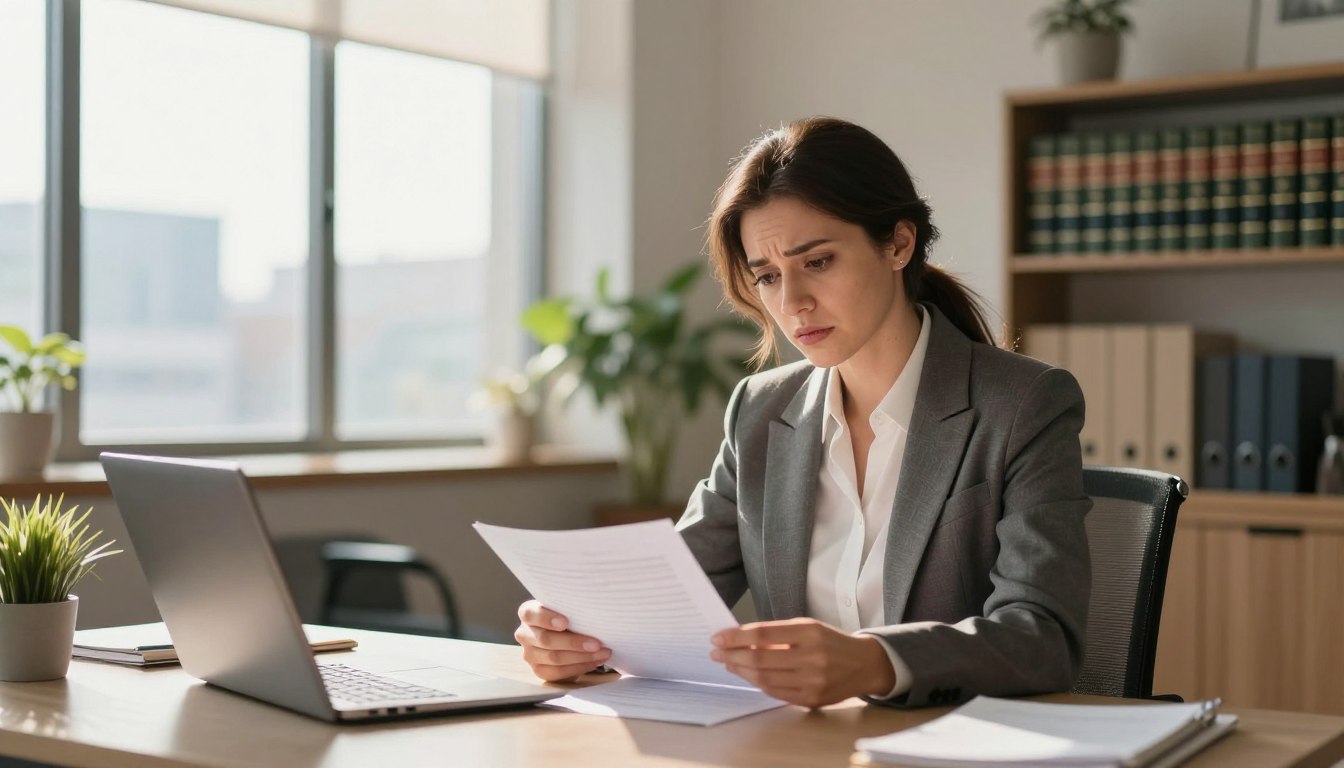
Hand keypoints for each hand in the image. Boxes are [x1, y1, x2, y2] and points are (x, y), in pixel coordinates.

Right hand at [514, 600, 611, 681]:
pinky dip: (579, 667)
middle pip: (546, 640)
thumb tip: (593, 613)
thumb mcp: (566, 609)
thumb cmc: (569, 617)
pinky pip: (558, 672)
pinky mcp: (538, 670)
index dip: (547, 618)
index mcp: (528, 613)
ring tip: (602, 653)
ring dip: (581, 657)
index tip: (566, 622)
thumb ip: (571, 609)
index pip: (530, 614)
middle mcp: (524, 634)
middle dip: (574, 643)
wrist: (566, 636)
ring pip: (554, 658)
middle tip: (596, 644)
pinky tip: (594, 662)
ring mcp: (529, 654)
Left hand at [709, 618, 895, 707]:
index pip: (763, 633)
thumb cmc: (831, 642)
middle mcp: (812, 656)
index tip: (718, 637)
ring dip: (741, 671)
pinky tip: (750, 675)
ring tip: (730, 663)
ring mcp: (813, 680)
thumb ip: (778, 633)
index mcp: (809, 632)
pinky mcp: (812, 699)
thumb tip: (740, 639)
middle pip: (760, 658)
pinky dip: (759, 683)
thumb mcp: (808, 627)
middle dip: (732, 655)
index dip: (736, 636)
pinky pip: (776, 693)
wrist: (864, 664)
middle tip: (717, 652)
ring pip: (765, 678)